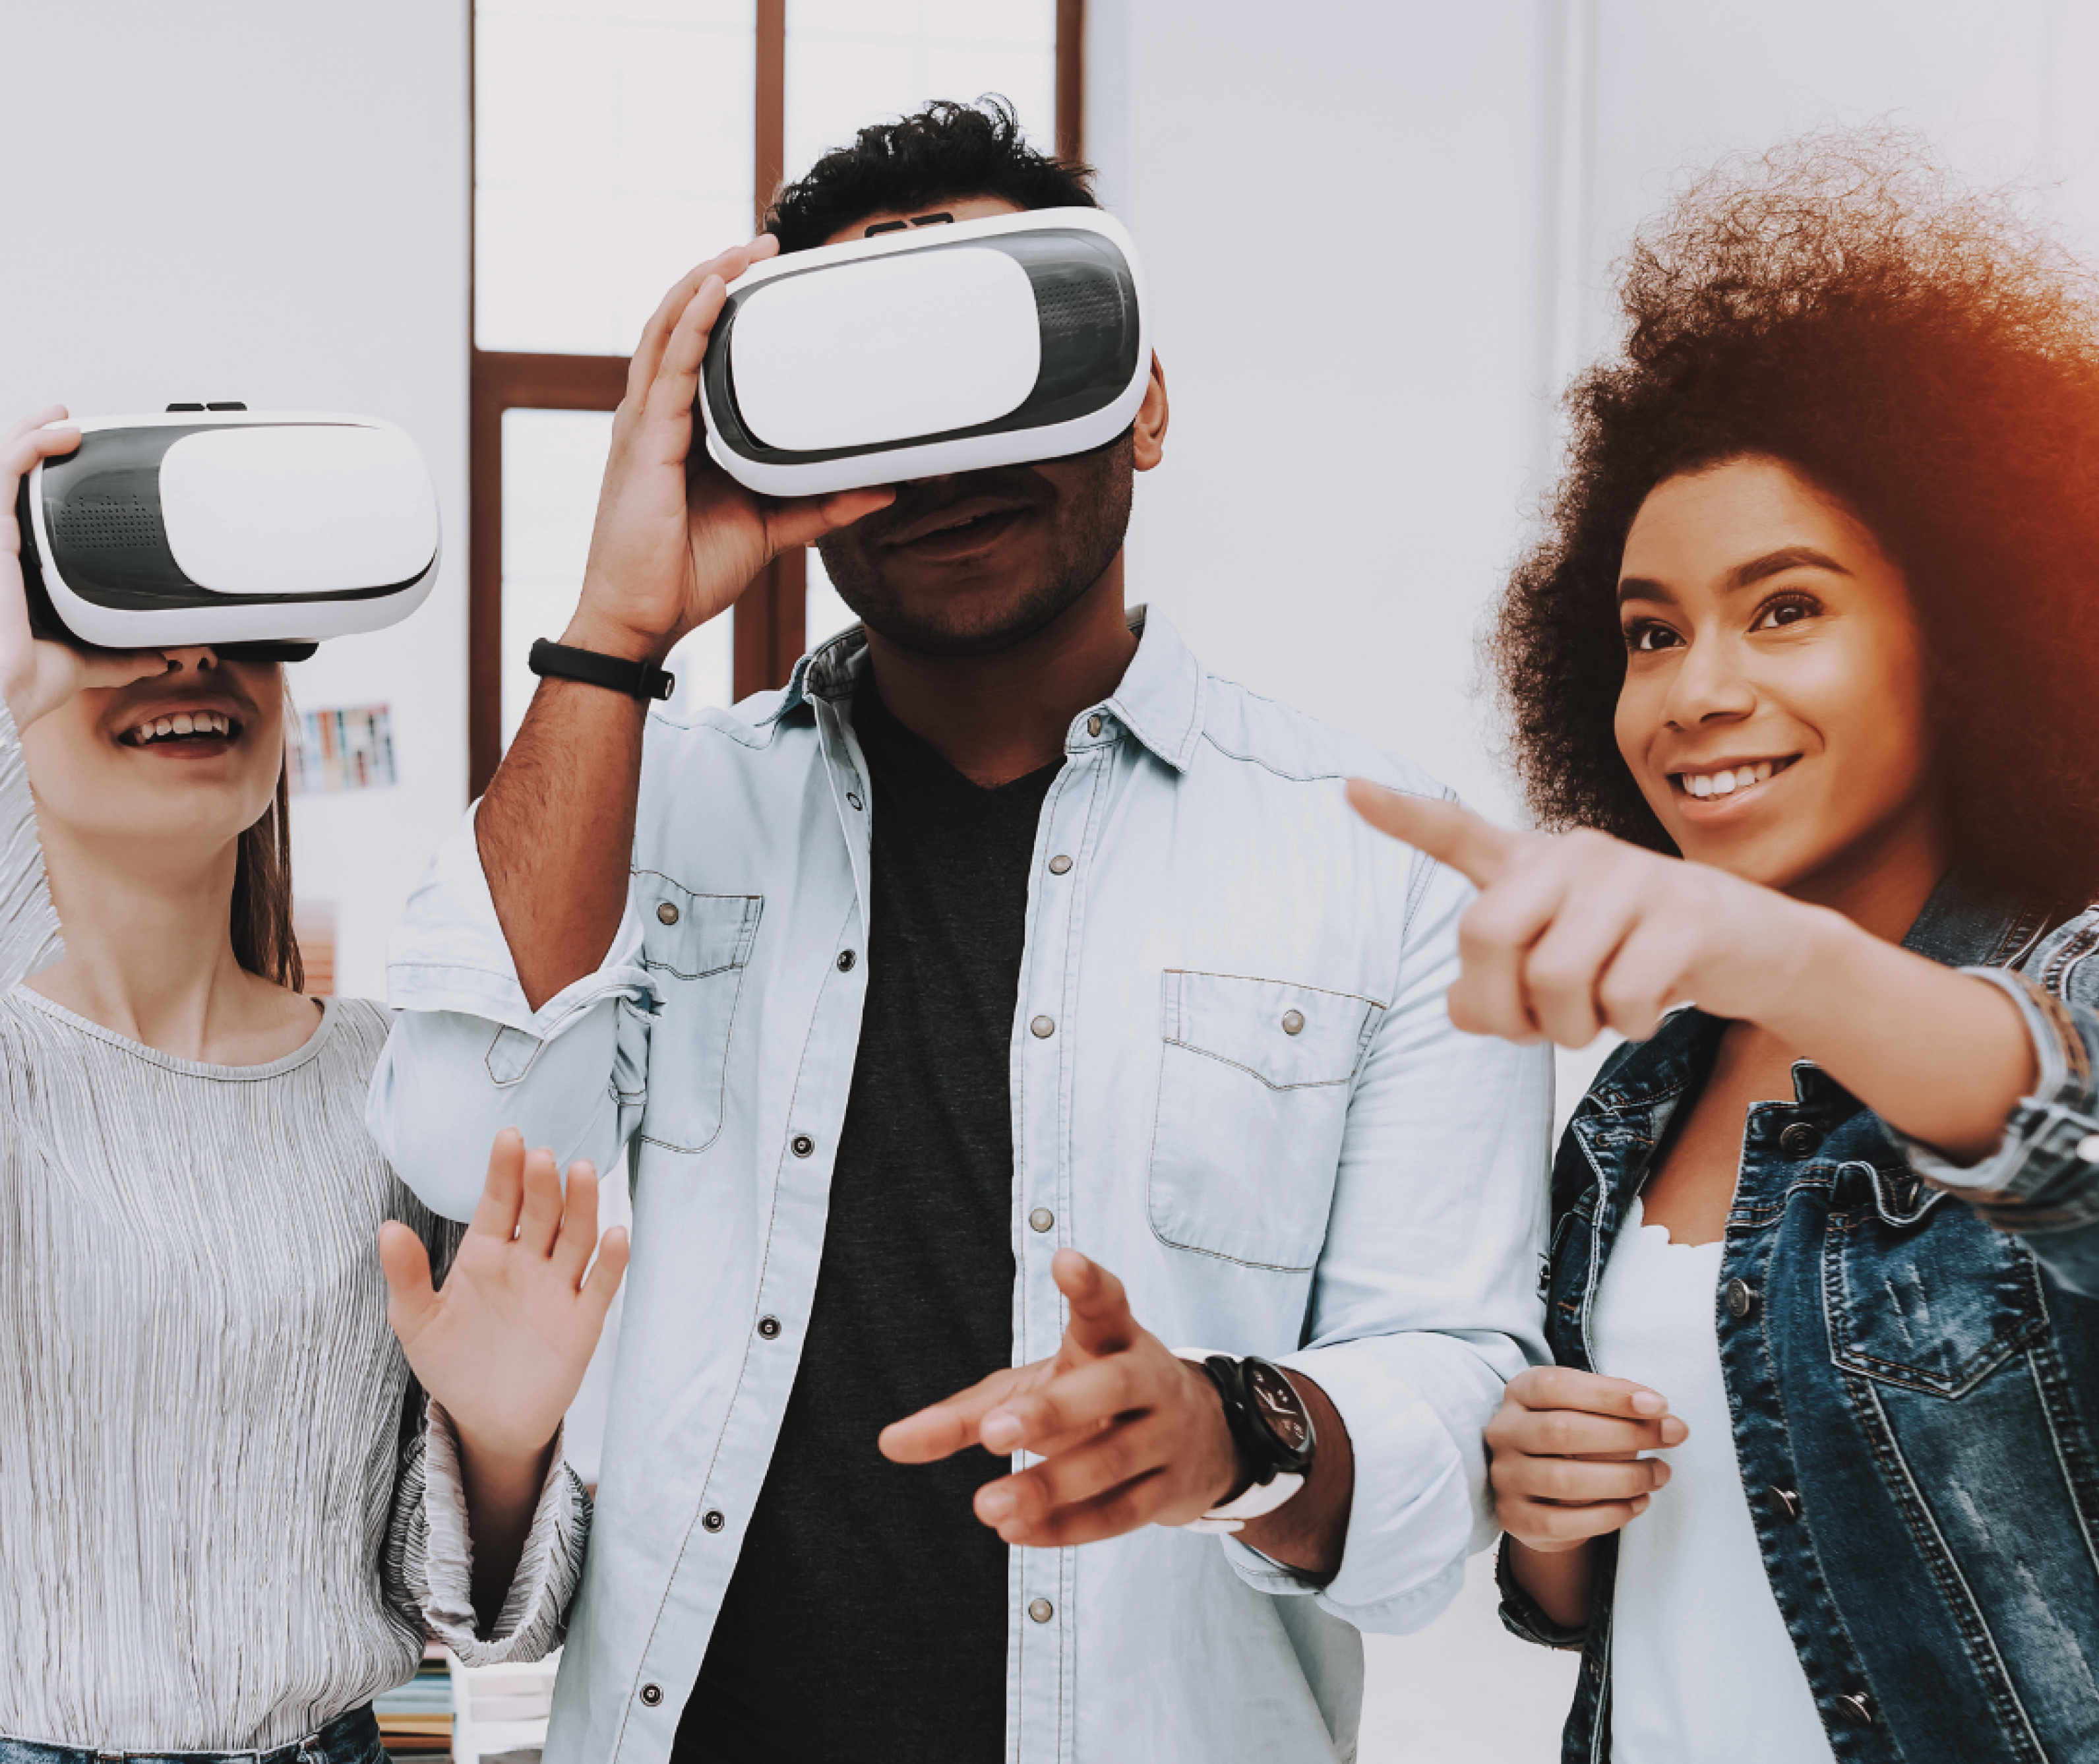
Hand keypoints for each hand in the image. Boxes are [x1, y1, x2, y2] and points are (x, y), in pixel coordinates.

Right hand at [0, 407, 168, 730]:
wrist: (4, 689)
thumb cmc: (23, 680)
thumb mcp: (86, 661)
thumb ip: (123, 657)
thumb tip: (163, 656)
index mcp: (20, 572)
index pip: (29, 516)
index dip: (47, 487)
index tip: (79, 472)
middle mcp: (3, 549)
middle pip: (14, 483)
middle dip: (36, 447)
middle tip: (70, 431)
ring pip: (6, 466)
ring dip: (34, 434)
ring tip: (67, 420)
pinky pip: (4, 472)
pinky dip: (30, 444)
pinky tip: (60, 434)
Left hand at [378, 1128, 629, 1465]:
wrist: (487, 1421)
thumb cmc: (452, 1363)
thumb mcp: (417, 1322)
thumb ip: (407, 1276)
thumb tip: (388, 1227)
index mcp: (486, 1253)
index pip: (498, 1202)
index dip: (504, 1170)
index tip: (508, 1137)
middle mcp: (527, 1261)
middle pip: (541, 1212)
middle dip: (542, 1184)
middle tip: (541, 1157)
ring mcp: (558, 1287)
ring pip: (576, 1237)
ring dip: (582, 1205)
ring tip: (581, 1172)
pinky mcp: (583, 1320)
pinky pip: (601, 1285)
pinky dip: (612, 1261)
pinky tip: (616, 1235)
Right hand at [569, 238, 894, 660]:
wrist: (641, 620)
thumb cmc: (685, 575)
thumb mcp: (770, 528)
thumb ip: (821, 504)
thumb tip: (880, 487)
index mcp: (678, 429)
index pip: (697, 347)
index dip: (725, 304)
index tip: (768, 274)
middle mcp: (655, 416)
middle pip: (679, 322)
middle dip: (718, 274)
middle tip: (765, 243)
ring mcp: (644, 424)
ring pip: (669, 329)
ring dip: (706, 281)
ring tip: (744, 248)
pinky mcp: (645, 442)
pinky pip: (668, 368)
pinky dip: (689, 323)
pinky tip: (712, 290)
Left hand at [879, 1249, 1245, 1545]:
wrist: (1197, 1439)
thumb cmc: (1093, 1400)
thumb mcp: (1033, 1389)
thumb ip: (963, 1416)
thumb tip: (889, 1444)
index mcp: (1115, 1340)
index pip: (1107, 1304)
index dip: (1088, 1284)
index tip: (1065, 1261)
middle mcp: (1148, 1379)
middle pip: (1110, 1386)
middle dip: (1052, 1410)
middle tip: (995, 1430)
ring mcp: (1165, 1435)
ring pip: (1112, 1460)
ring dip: (1050, 1487)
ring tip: (988, 1506)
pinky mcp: (1169, 1490)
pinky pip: (1119, 1513)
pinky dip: (1067, 1528)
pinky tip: (1018, 1532)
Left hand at [1346, 780, 1812, 1046]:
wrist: (1752, 947)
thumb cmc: (1631, 959)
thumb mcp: (1555, 972)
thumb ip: (1494, 988)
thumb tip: (1463, 1008)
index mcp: (1530, 866)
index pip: (1456, 833)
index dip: (1401, 816)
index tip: (1346, 787)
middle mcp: (1571, 855)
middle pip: (1486, 936)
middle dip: (1502, 1007)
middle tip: (1536, 1027)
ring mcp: (1629, 876)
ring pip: (1557, 978)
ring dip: (1571, 1028)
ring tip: (1601, 1014)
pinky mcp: (1684, 910)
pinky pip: (1624, 996)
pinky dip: (1629, 1025)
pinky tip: (1652, 1004)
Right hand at [1487, 1366, 1684, 1551]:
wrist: (1542, 1493)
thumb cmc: (1575, 1441)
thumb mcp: (1590, 1412)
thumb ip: (1621, 1410)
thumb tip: (1665, 1420)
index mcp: (1520, 1393)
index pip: (1557, 1386)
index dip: (1609, 1394)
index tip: (1659, 1405)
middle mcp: (1504, 1431)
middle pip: (1561, 1430)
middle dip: (1627, 1434)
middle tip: (1672, 1436)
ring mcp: (1505, 1476)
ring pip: (1564, 1480)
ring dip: (1624, 1478)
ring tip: (1659, 1474)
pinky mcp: (1514, 1518)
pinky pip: (1563, 1523)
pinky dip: (1609, 1515)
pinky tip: (1638, 1504)